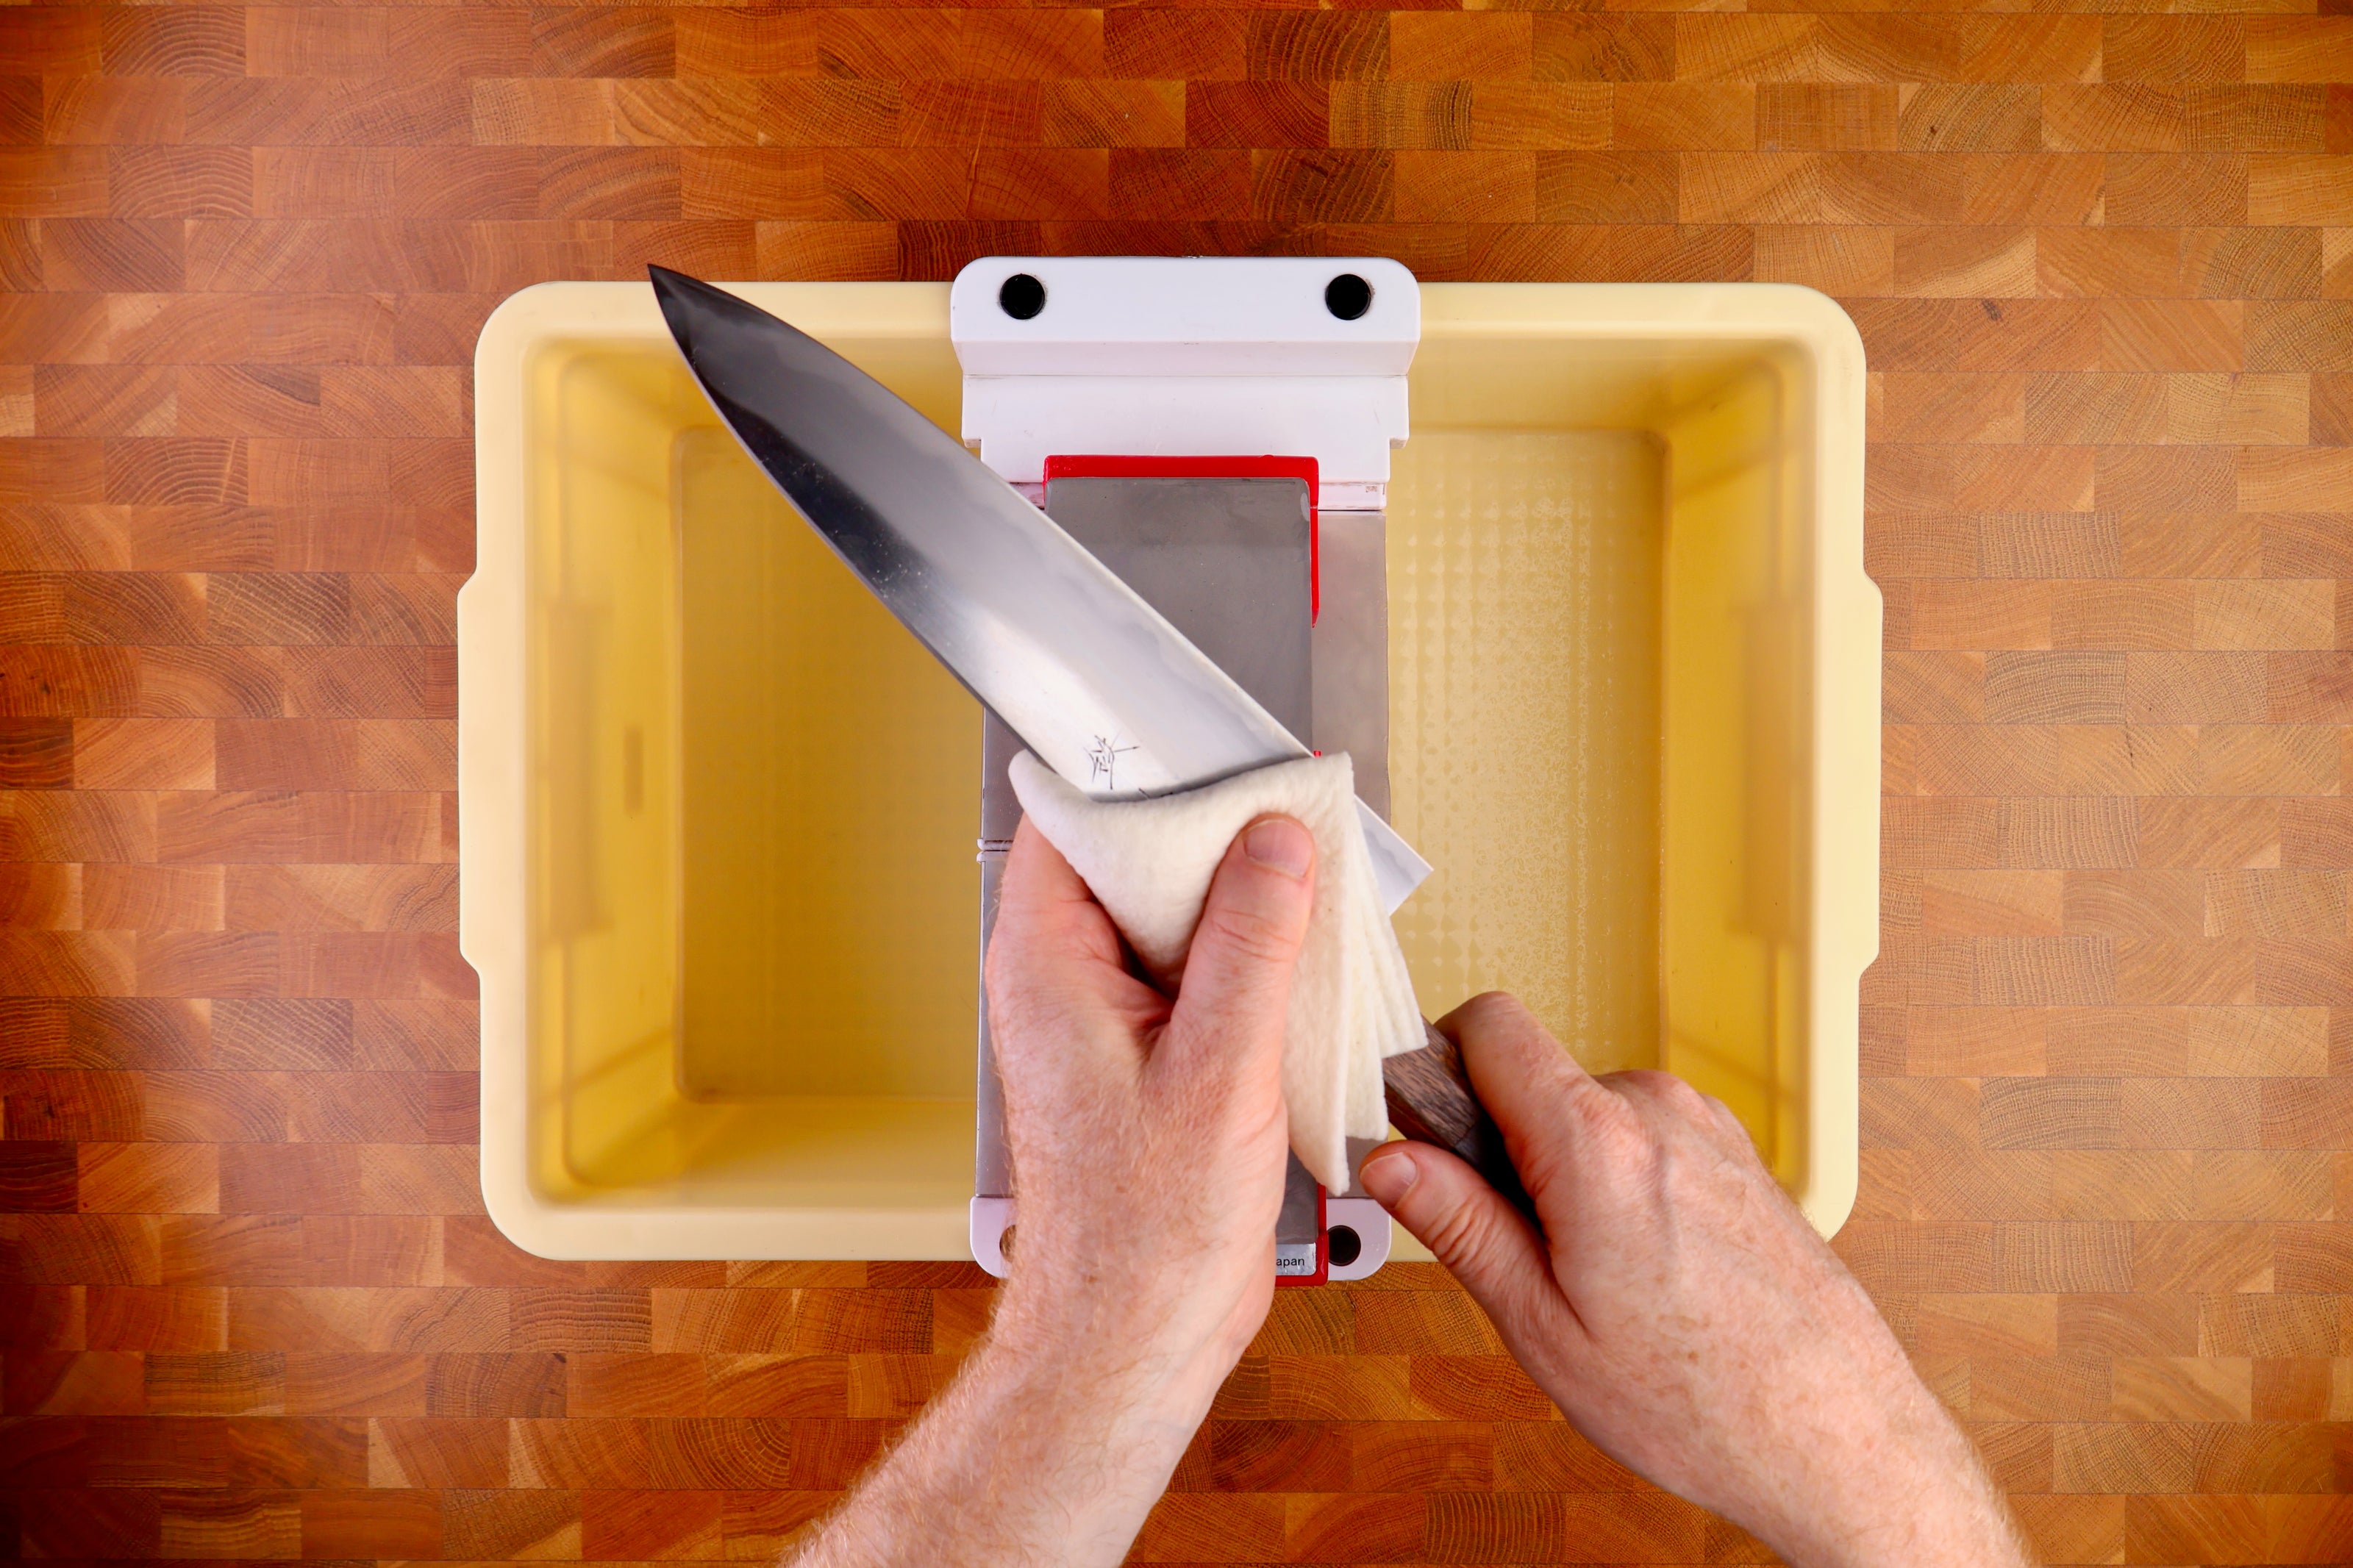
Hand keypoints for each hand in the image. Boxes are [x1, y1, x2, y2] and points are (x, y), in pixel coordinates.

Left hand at [984, 809, 1313, 1396]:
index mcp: (1047, 964)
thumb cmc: (1144, 1233)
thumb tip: (1276, 844)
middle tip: (1295, 818)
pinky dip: (1251, 960)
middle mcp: (1066, 978)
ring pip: (1175, 915)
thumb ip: (1251, 946)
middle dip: (1218, 837)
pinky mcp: (1149, 1050)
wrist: (1135, 1334)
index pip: (1078, 819)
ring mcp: (1106, 1014)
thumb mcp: (1218, 1070)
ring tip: (1314, 886)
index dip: (1149, 777)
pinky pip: (1198, 971)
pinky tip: (1304, 964)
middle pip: (1137, 858)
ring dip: (1245, 902)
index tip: (1224, 757)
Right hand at [1358, 994, 2028, 1567]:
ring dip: (1565, 1172)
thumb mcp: (1542, 1325)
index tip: (1425, 1133)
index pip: (1488, 1025)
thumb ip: (1459, 1224)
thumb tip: (1388, 1161)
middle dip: (1504, 1146)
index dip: (1439, 1065)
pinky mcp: (1736, 1152)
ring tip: (1595, 1278)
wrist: (1839, 1435)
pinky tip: (1645, 1273)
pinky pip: (1643, 1138)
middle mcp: (1658, 1110)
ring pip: (1588, 1114)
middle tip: (1520, 1252)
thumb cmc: (1701, 1399)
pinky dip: (1620, 1185)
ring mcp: (1706, 1126)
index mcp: (1596, 1141)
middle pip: (1534, 1079)